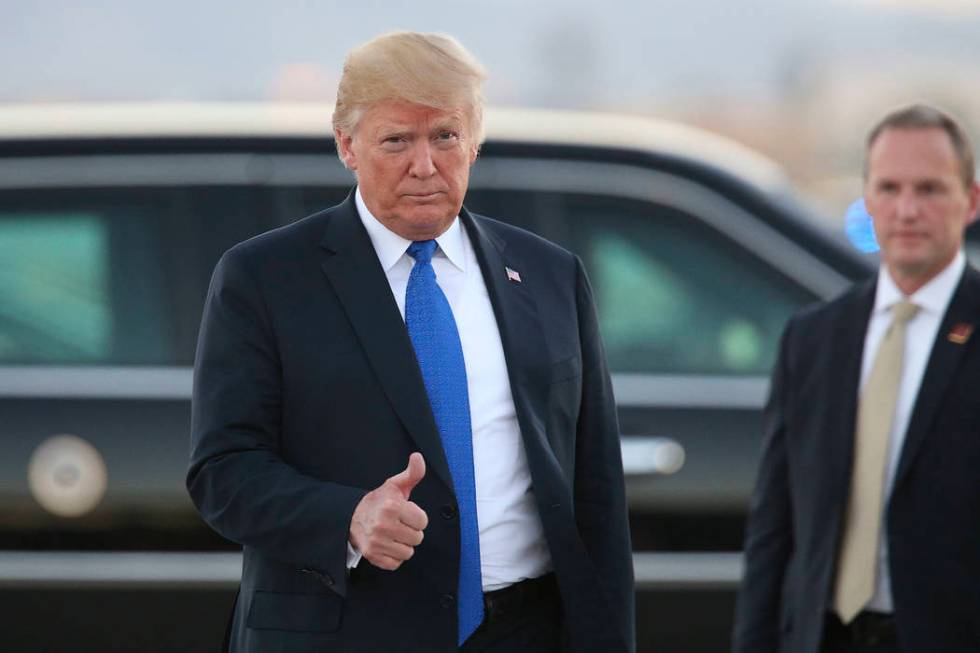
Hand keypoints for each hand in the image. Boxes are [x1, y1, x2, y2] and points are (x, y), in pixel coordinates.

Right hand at [349, 453, 428, 570]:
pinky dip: (393, 556)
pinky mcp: (372, 555)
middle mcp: (383, 525)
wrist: (352, 516)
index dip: (416, 517)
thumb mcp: (395, 485)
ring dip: (403, 545)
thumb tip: (418, 457)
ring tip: (393, 534)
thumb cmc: (379, 500)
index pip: (423, 522)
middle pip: (417, 538)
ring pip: (408, 552)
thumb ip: (412, 473)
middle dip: (411, 531)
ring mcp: (376, 542)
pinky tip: (387, 544)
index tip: (405, 513)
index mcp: (392, 506)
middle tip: (399, 524)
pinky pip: (396, 563)